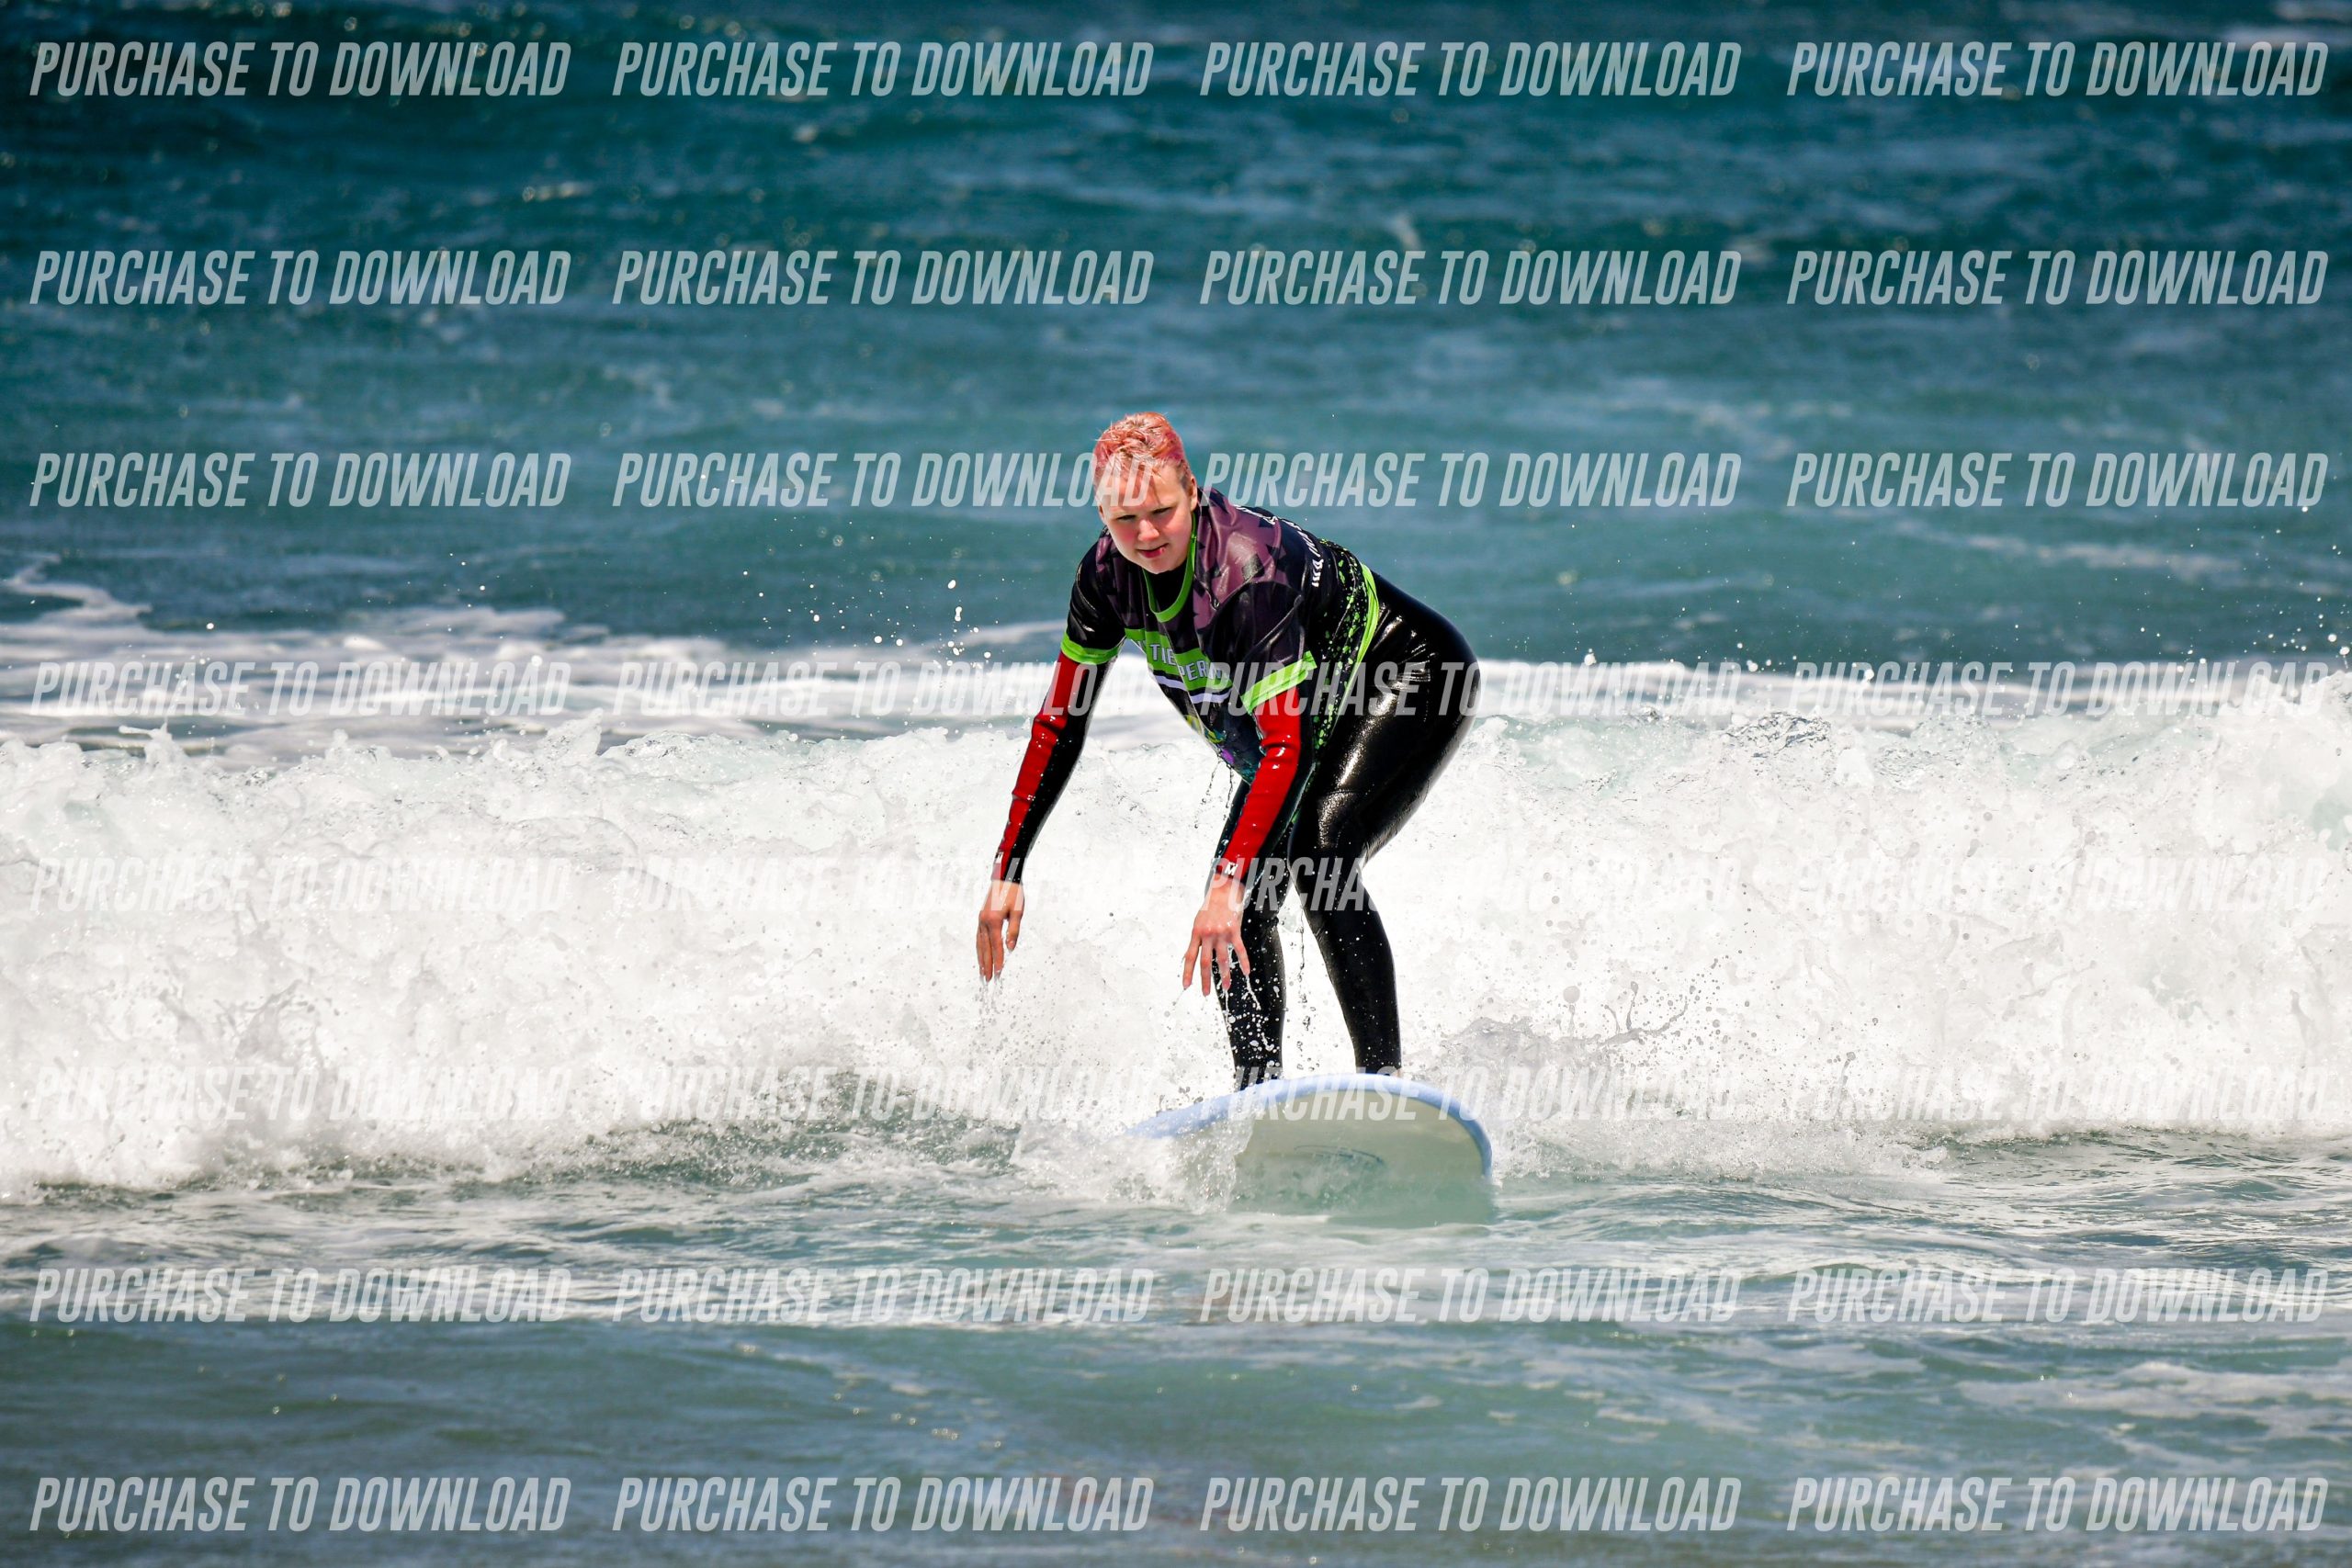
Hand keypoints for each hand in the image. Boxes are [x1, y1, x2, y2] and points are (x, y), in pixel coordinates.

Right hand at [976, 879, 1024, 979]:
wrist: (1005, 877)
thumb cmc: (1014, 894)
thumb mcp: (1018, 911)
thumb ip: (1013, 930)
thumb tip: (1010, 948)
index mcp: (993, 921)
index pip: (996, 946)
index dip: (998, 961)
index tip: (999, 973)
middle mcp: (984, 922)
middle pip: (985, 948)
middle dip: (987, 965)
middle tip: (988, 979)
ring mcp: (980, 920)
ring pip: (979, 944)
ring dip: (981, 959)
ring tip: (982, 972)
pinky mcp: (981, 918)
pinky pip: (978, 937)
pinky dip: (979, 948)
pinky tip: (980, 955)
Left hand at [1182, 874, 1250, 995]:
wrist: (1223, 892)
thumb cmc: (1210, 908)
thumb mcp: (1197, 923)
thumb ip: (1195, 941)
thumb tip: (1188, 957)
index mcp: (1196, 933)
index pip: (1190, 957)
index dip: (1187, 972)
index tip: (1186, 985)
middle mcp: (1207, 934)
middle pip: (1205, 962)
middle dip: (1205, 980)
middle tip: (1205, 993)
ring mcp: (1221, 933)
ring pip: (1222, 959)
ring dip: (1225, 975)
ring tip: (1226, 987)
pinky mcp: (1234, 931)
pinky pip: (1239, 950)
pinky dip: (1244, 962)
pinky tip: (1246, 971)